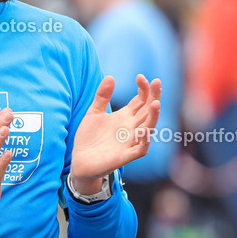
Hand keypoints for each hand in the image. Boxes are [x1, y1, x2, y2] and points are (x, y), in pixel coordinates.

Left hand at [70, 75, 161, 190]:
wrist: (79, 160)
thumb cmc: (89, 138)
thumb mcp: (93, 113)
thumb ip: (102, 96)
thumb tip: (110, 77)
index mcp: (125, 117)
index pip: (141, 100)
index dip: (144, 88)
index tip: (140, 77)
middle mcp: (131, 128)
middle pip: (148, 110)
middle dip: (154, 96)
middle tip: (157, 81)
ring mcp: (130, 142)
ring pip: (149, 128)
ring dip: (154, 116)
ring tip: (156, 103)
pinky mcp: (125, 156)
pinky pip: (141, 149)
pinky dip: (144, 141)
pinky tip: (144, 131)